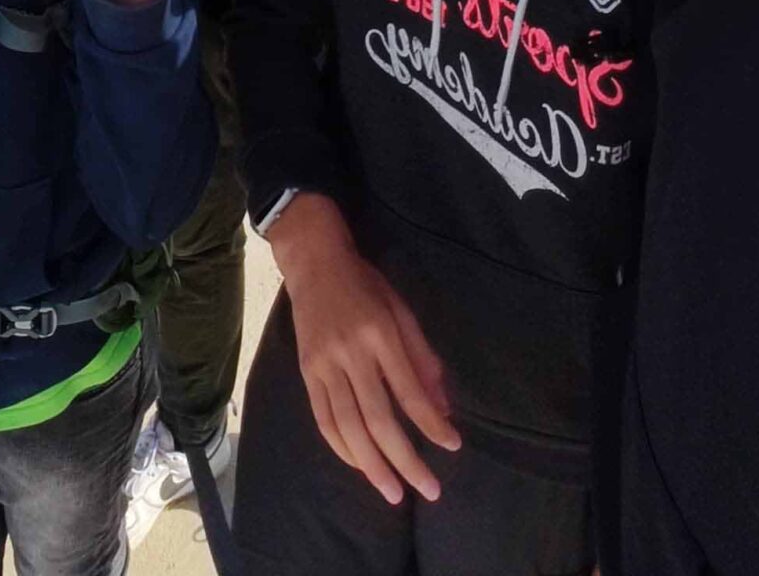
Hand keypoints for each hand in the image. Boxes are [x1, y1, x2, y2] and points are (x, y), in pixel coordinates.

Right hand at [268, 194, 460, 503]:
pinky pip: (324, 420)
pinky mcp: (306, 373)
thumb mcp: (402, 310)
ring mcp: (323, 365)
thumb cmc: (365, 285)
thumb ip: (422, 358)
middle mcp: (350, 353)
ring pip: (348, 427)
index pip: (408, 391)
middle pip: (377, 419)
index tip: (452, 446)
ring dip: (372, 466)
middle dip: (404, 460)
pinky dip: (343, 449)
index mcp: (380, 334)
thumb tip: (443, 408)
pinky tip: (362, 465)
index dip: (431, 424)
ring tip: (393, 493)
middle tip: (428, 489)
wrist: (314, 264)